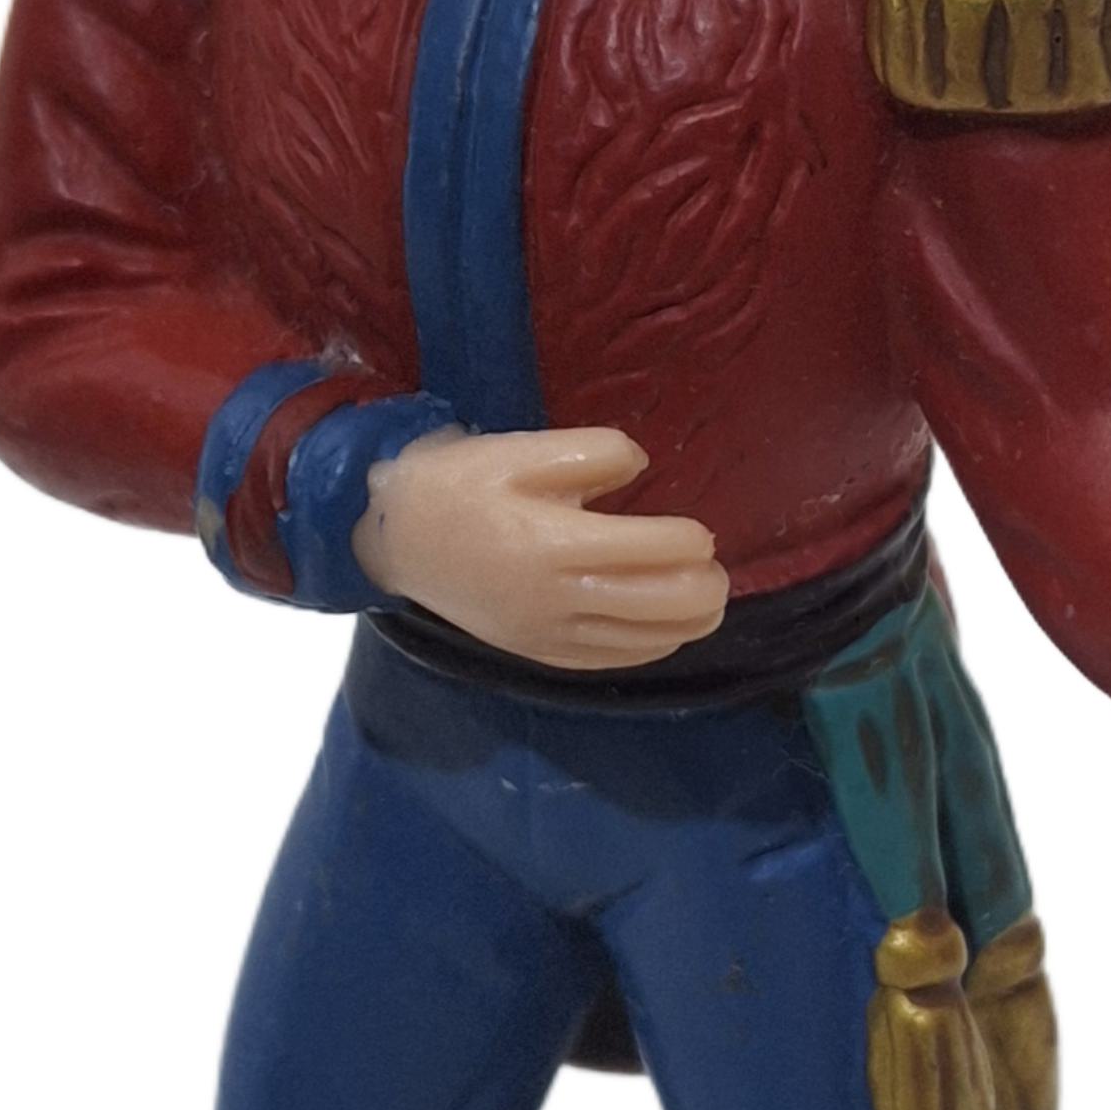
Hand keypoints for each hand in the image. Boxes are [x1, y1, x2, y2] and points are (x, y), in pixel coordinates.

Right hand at [350, 425, 729, 670]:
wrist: (394, 538)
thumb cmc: (459, 485)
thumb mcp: (518, 449)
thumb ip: (589, 452)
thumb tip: (641, 466)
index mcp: (554, 542)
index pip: (651, 551)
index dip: (689, 542)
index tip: (701, 532)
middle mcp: (556, 596)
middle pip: (658, 605)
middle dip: (702, 590)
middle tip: (716, 571)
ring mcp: (547, 632)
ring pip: (640, 641)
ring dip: (687, 626)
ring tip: (708, 603)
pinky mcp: (537, 651)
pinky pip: (607, 660)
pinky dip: (648, 648)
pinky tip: (667, 634)